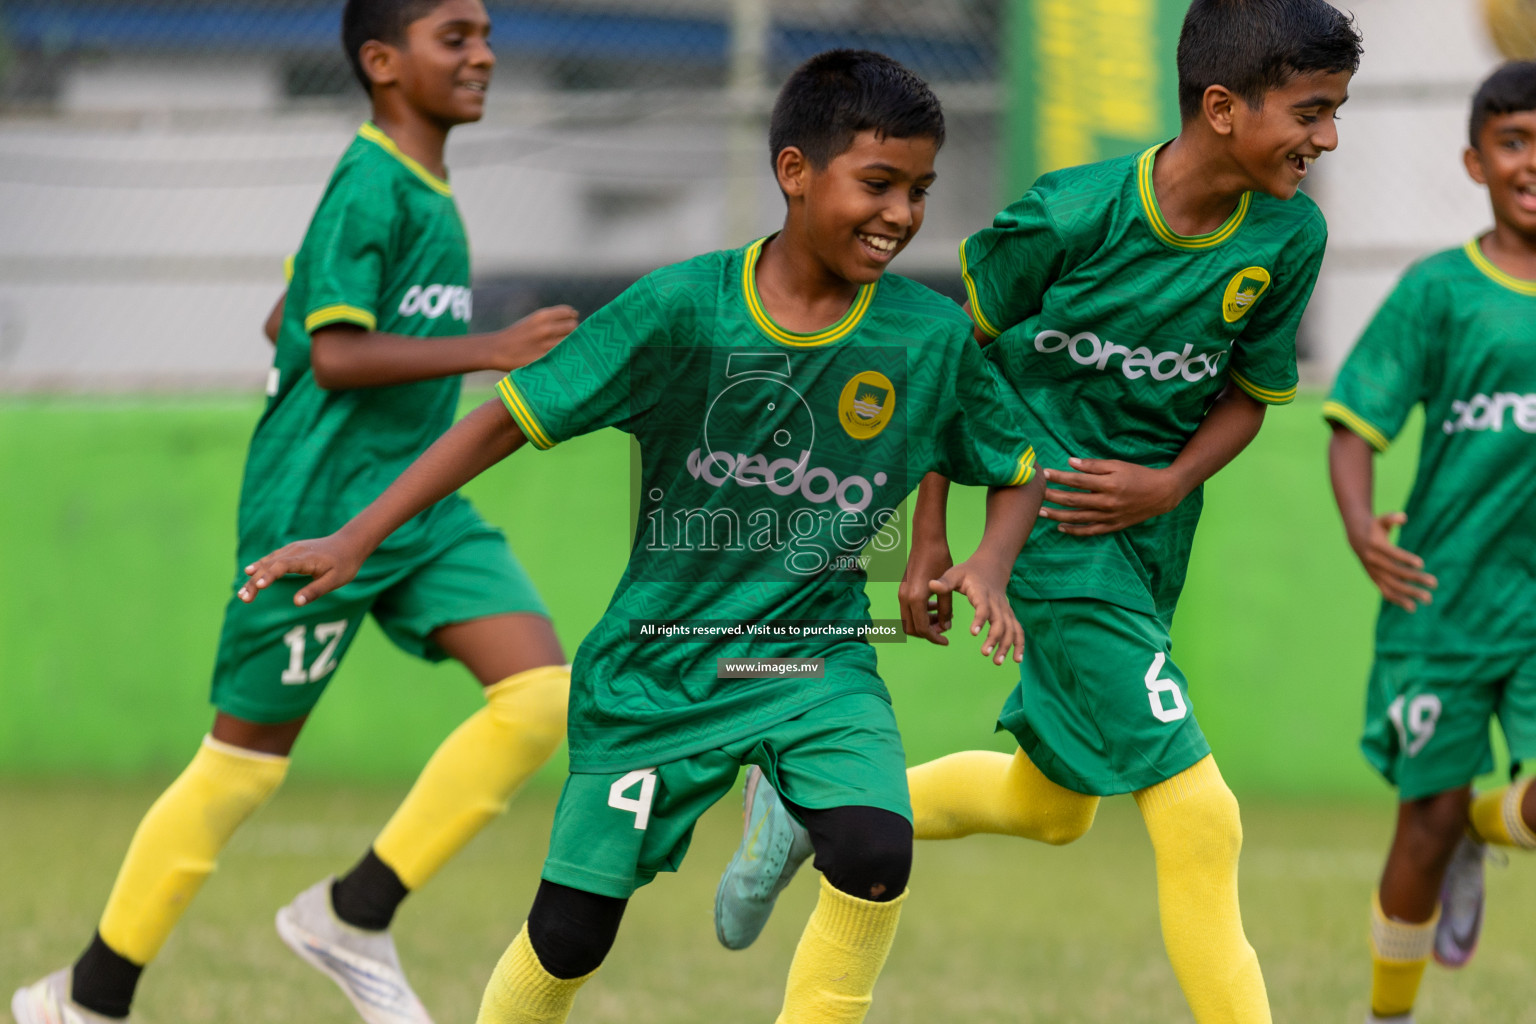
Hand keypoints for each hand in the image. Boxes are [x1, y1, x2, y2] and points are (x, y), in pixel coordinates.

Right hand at [238, 533, 364, 606]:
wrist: (349, 543)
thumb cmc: (344, 564)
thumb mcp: (335, 580)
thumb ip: (315, 591)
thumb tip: (296, 603)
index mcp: (306, 559)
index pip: (282, 566)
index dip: (269, 576)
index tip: (258, 586)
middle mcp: (295, 551)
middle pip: (270, 565)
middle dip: (255, 582)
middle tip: (244, 598)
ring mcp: (292, 549)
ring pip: (268, 562)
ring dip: (254, 576)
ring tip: (243, 593)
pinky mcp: (291, 550)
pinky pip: (272, 558)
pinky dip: (260, 566)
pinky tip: (249, 572)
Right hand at [485, 305, 578, 371]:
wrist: (497, 350)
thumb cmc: (517, 335)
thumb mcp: (532, 320)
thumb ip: (551, 319)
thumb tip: (574, 317)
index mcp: (542, 316)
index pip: (569, 313)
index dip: (571, 318)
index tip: (570, 323)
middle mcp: (545, 329)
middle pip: (573, 327)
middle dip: (573, 331)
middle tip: (566, 337)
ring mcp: (546, 345)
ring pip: (571, 342)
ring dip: (571, 344)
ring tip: (564, 348)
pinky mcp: (545, 360)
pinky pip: (564, 355)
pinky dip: (566, 356)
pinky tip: (562, 357)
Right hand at [898, 536, 953, 644]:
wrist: (927, 540)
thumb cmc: (939, 560)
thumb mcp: (947, 589)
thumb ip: (946, 610)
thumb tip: (946, 626)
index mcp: (916, 599)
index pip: (922, 628)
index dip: (935, 638)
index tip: (946, 641)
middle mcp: (905, 598)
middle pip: (912, 628)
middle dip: (927, 633)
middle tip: (943, 630)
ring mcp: (902, 593)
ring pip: (909, 619)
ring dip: (924, 623)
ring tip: (941, 618)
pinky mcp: (903, 588)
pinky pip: (909, 609)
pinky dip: (920, 614)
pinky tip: (934, 607)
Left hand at [929, 557, 1023, 665]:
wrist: (991, 567)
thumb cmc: (968, 573)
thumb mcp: (954, 573)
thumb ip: (944, 582)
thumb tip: (931, 585)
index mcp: (982, 593)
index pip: (983, 607)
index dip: (980, 619)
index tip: (973, 633)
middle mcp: (997, 603)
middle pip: (1000, 622)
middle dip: (994, 638)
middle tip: (984, 653)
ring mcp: (1005, 610)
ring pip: (1011, 629)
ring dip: (1006, 645)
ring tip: (996, 661)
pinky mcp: (1009, 616)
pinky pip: (1018, 631)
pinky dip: (1019, 645)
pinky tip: (1017, 659)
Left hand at [1039, 458, 1185, 535]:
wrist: (1161, 494)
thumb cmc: (1138, 475)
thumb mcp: (1118, 465)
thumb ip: (1094, 465)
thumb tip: (1071, 462)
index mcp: (1109, 484)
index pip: (1078, 481)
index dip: (1060, 477)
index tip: (1045, 474)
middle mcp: (1107, 502)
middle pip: (1074, 501)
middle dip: (1053, 497)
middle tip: (1037, 494)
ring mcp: (1110, 516)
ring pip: (1078, 518)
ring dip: (1058, 515)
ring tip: (1041, 512)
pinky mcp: (1113, 526)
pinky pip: (1090, 531)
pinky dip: (1074, 530)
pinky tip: (1060, 527)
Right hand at [1347, 512, 1436, 612]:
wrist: (1356, 538)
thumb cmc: (1375, 527)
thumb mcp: (1380, 520)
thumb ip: (1391, 518)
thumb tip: (1403, 517)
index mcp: (1375, 546)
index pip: (1391, 554)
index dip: (1405, 558)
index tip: (1421, 564)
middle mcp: (1373, 561)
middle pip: (1396, 572)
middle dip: (1415, 578)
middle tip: (1434, 583)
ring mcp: (1373, 572)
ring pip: (1392, 585)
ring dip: (1410, 593)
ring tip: (1428, 599)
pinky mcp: (1374, 579)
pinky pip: (1386, 591)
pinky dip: (1398, 600)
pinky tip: (1412, 607)